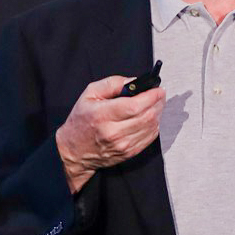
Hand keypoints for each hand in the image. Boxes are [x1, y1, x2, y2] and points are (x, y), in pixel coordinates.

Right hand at [55, 73, 168, 192]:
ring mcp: (122, 145)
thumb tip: (134, 81)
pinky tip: (150, 118)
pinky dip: (154, 125)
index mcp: (102, 115)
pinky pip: (150, 138)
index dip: (151, 96)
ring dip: (158, 113)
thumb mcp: (90, 94)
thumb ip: (112, 83)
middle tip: (159, 94)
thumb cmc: (81, 120)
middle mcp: (113, 132)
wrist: (75, 150)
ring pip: (151, 127)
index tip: (158, 89)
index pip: (134, 106)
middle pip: (147, 116)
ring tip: (155, 104)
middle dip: (158, 102)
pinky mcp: (128, 153)